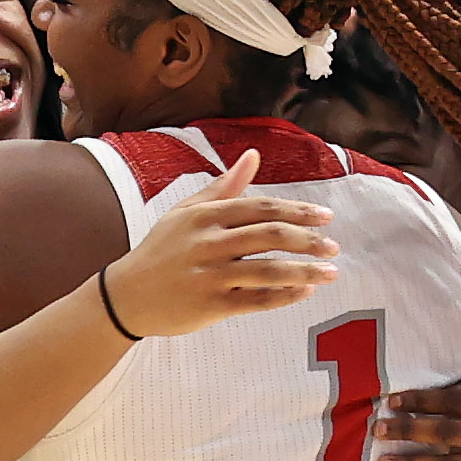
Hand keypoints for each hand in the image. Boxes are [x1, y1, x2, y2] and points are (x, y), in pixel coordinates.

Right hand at [102, 151, 340, 335]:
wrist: (126, 296)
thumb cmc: (161, 251)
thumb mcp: (187, 212)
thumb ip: (224, 186)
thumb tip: (253, 155)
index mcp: (206, 215)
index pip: (261, 208)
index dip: (297, 211)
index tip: (325, 217)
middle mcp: (210, 242)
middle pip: (270, 236)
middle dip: (308, 241)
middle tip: (334, 247)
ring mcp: (211, 275)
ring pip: (269, 270)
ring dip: (305, 271)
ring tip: (330, 273)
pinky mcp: (210, 305)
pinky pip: (256, 300)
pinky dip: (284, 296)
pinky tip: (305, 292)